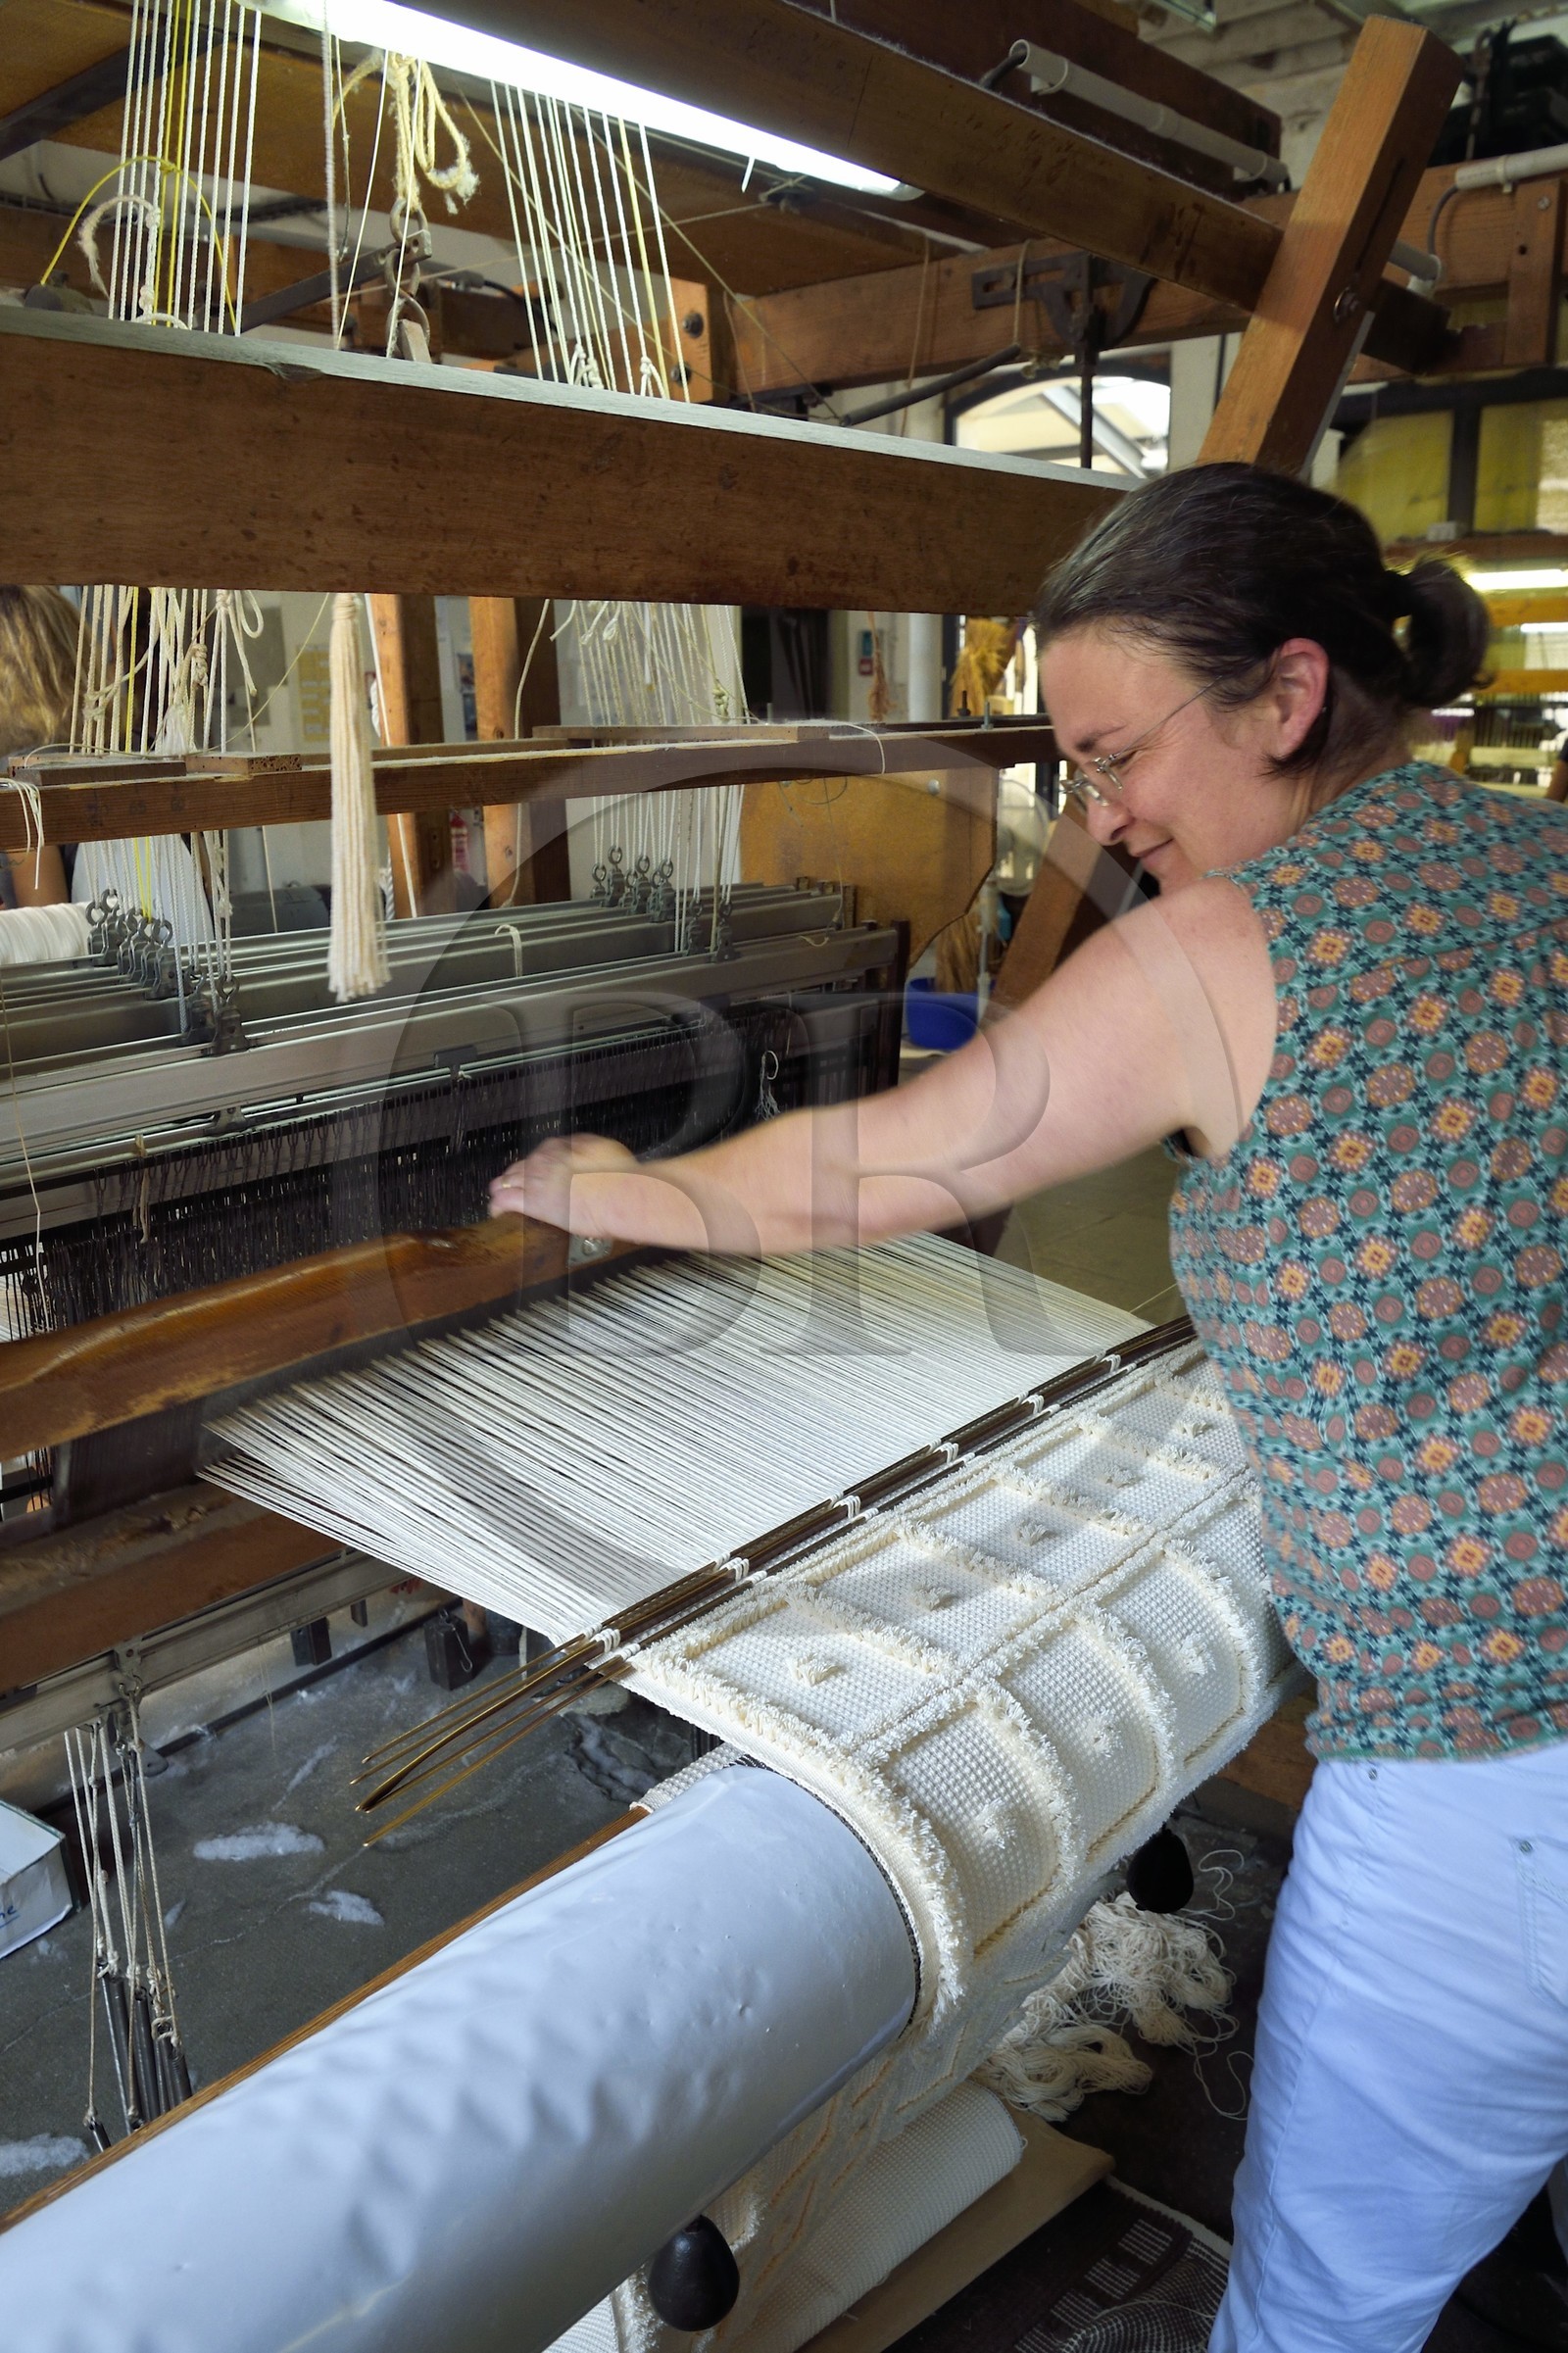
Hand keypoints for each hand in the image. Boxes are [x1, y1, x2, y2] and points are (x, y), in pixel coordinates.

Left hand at [488, 1134, 637, 1230]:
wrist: (616, 1193)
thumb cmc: (617, 1175)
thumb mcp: (605, 1149)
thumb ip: (587, 1148)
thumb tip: (583, 1149)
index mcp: (559, 1147)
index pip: (538, 1155)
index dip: (538, 1167)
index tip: (542, 1174)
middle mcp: (543, 1160)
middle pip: (518, 1167)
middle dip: (517, 1178)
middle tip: (520, 1188)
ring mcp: (534, 1180)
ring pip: (506, 1181)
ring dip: (504, 1189)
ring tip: (504, 1199)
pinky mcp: (530, 1201)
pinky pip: (503, 1201)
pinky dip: (498, 1206)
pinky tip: (497, 1212)